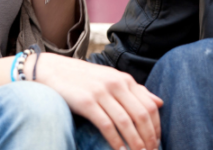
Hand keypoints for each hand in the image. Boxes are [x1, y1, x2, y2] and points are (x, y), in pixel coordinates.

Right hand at [35, 54, 162, 149]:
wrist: (53, 70)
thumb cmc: (84, 79)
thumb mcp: (112, 79)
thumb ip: (135, 91)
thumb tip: (160, 102)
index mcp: (125, 79)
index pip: (149, 105)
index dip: (156, 126)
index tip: (157, 142)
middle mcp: (116, 84)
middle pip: (141, 115)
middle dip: (148, 137)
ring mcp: (101, 92)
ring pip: (126, 122)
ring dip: (135, 142)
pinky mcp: (87, 102)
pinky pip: (107, 125)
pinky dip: (116, 141)